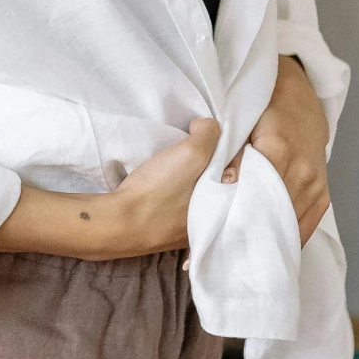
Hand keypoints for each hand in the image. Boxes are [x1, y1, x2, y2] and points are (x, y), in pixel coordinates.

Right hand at [0, 118, 219, 257]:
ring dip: (192, 176)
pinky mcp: (170, 231)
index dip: (226, 144)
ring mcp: (191, 229)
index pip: (238, 164)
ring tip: (176, 162)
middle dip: (210, 161)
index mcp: (227, 204)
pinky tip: (166, 184)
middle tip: (191, 146)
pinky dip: (178, 191)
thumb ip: (208, 134)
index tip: (207, 135)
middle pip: (219, 179)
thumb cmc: (159, 190)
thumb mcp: (190, 154)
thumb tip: (206, 127)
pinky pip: (182, 204)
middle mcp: (215, 221)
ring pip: (200, 191)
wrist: (120, 222)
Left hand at [225, 56, 329, 243]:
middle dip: (245, 234)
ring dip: (265, 240)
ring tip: (240, 259)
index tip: (211, 236)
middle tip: (221, 255)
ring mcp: (315, 185)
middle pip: (270, 213)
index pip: (252, 192)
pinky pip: (306, 225)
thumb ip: (231, 150)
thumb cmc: (264, 111)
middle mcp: (301, 171)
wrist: (301, 104)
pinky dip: (286, 238)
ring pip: (287, 223)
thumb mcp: (242, 121)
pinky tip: (268, 251)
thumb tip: (225, 181)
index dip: (231, 215)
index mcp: (279, 150)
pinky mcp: (323, 196)